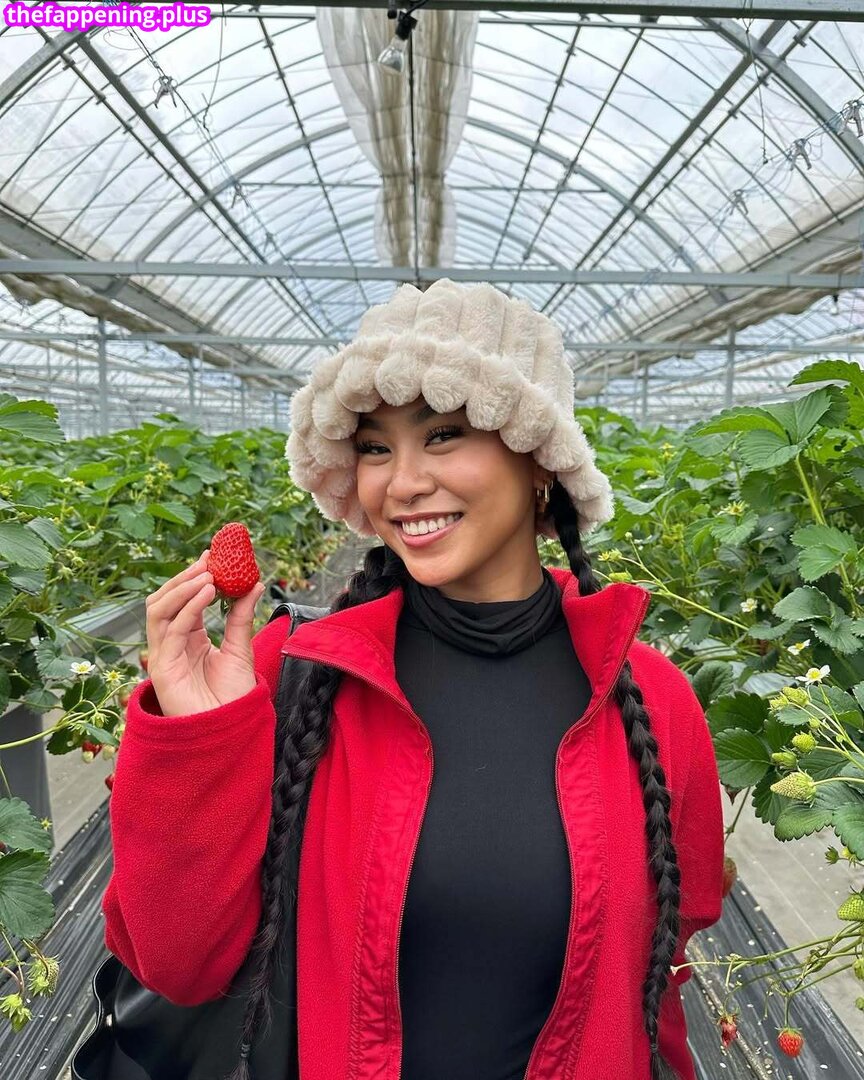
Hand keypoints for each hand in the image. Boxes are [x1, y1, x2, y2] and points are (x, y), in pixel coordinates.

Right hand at [145, 550, 266, 716]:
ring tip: (208, 574)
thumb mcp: (240, 648)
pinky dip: (188, 608)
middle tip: (209, 560)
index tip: (214, 556)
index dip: (194, 576)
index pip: (183, 600)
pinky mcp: (163, 669)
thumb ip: (241, 616)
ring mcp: (164, 656)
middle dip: (184, 577)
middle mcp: (171, 644)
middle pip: (164, 601)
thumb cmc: (233, 696)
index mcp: (187, 638)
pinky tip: (207, 593)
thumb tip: (254, 584)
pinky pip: (171, 631)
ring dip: (183, 588)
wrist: (230, 730)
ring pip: (159, 611)